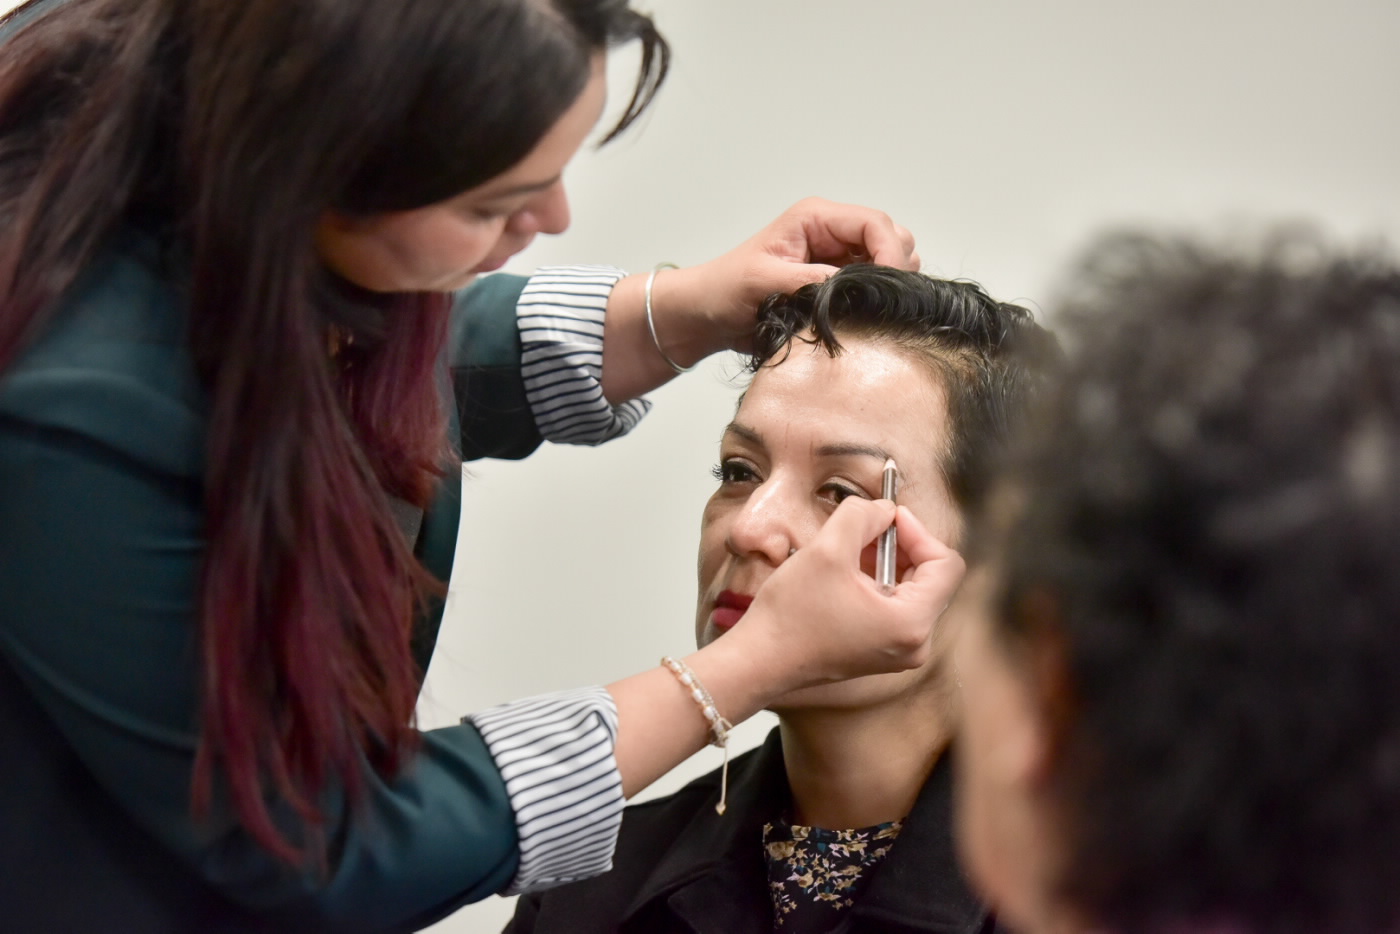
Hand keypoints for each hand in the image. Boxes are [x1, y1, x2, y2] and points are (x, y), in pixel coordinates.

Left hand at [601, 198, 917, 401]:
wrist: (704, 316)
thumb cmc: (722, 290)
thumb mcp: (763, 282)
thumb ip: (809, 281)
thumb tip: (853, 287)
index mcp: (816, 218)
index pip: (876, 224)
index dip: (891, 254)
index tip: (890, 287)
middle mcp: (832, 234)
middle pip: (893, 240)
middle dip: (894, 268)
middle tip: (879, 303)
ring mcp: (837, 260)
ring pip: (889, 266)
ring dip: (885, 287)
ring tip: (864, 312)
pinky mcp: (837, 287)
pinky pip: (873, 290)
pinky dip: (875, 304)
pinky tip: (858, 321)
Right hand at [730, 499, 964, 694]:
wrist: (760, 660)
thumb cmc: (791, 615)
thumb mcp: (828, 549)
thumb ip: (863, 516)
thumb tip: (884, 509)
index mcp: (912, 624)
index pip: (946, 564)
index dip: (918, 532)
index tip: (887, 518)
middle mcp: (915, 644)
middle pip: (932, 576)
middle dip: (899, 546)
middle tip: (865, 529)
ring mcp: (899, 651)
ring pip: (912, 589)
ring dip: (885, 561)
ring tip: (849, 550)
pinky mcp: (880, 651)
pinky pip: (894, 606)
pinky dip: (876, 582)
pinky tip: (845, 573)